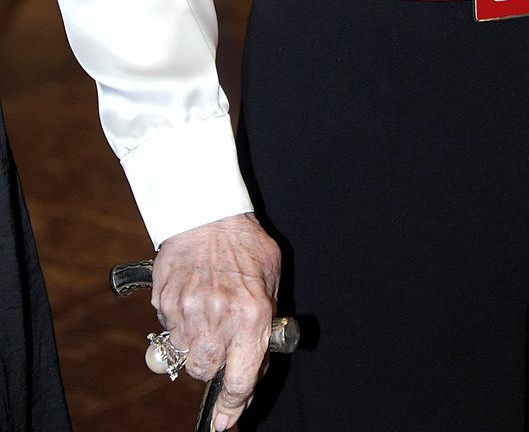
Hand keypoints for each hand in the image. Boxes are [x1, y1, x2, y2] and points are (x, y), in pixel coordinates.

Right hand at [152, 213, 279, 430]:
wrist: (207, 212)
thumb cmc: (244, 243)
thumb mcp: (270, 278)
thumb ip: (265, 320)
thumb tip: (256, 361)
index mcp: (252, 316)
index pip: (241, 379)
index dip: (233, 406)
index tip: (227, 423)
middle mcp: (219, 319)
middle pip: (205, 371)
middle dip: (212, 364)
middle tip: (220, 341)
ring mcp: (187, 312)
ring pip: (185, 355)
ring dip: (195, 346)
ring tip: (206, 315)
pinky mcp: (165, 303)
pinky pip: (169, 331)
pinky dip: (178, 324)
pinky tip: (191, 299)